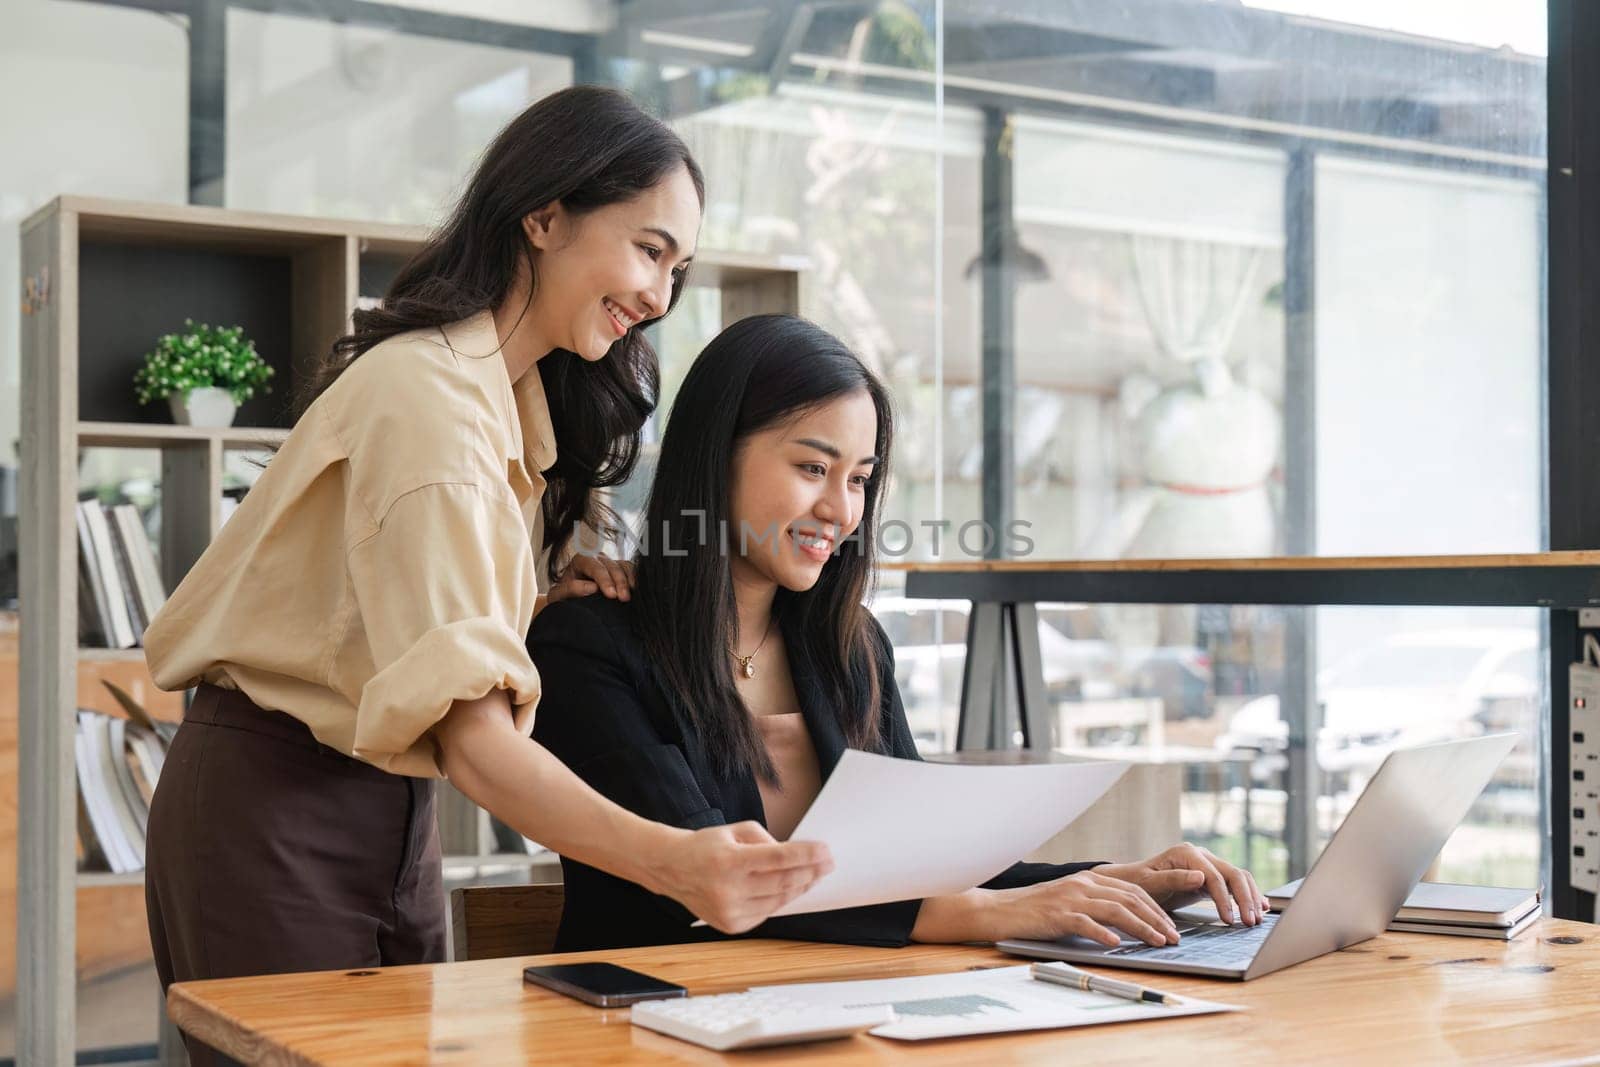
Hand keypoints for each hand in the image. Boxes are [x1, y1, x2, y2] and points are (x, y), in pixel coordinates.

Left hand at [547, 553, 633, 603]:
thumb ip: (570, 589)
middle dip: (619, 582)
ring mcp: (610, 562)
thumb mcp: (559, 595)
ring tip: (631, 596)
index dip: (604, 580)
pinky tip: (637, 590)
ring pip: (624, 566)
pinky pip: (631, 570)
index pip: (595, 567)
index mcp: (581, 559)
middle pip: (612, 566)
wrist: (569, 599)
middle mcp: (597, 558)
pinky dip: (635, 578)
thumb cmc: (563, 596)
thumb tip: (592, 587)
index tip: (611, 595)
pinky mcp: (620, 569)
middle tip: (624, 598)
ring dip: (629, 581)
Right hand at [644, 822, 833, 934]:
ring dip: (800, 887)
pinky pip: (766, 912)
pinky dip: (781, 900)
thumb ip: (765, 839)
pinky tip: (791, 888)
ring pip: (778, 901)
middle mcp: (728, 889)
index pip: (778, 859)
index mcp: (729, 861)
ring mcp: (729, 911)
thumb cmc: (704, 847)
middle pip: (782, 882)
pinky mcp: (730, 925)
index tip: (826, 851)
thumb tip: (792, 855)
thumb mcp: (733, 831)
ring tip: (814, 875)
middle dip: (811, 871)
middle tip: (828, 863)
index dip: (806, 856)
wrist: (671, 869)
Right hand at [961, 869, 1182, 946]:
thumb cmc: (1035, 910)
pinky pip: (1086, 923)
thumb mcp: (1070, 900)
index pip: (1132, 890)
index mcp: (1089, 879)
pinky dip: (1104, 934)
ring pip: (1115, 910)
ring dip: (1142, 927)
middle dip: (1157, 918)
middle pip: (1130, 898)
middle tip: (1174, 937)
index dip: (1156, 907)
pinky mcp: (1057, 915)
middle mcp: (1083, 884)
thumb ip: (1095, 905)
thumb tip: (1125, 925)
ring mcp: (1070, 898)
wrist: (1000, 910)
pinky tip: (1117, 945)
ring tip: (1158, 941)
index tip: (1171, 925)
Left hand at [1095, 843, 1270, 925]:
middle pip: (1233, 873)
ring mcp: (1208, 864)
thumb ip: (1174, 878)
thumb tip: (1202, 876)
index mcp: (1186, 854)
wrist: (1133, 882)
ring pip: (1239, 877)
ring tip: (1257, 920)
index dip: (1225, 899)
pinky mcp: (1212, 876)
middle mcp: (1201, 855)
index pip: (1214, 876)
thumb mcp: (1150, 883)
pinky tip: (1261, 907)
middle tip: (1251, 923)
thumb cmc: (1138, 883)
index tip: (1230, 920)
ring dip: (1251, 897)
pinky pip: (1235, 883)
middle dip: (1245, 898)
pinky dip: (1249, 894)